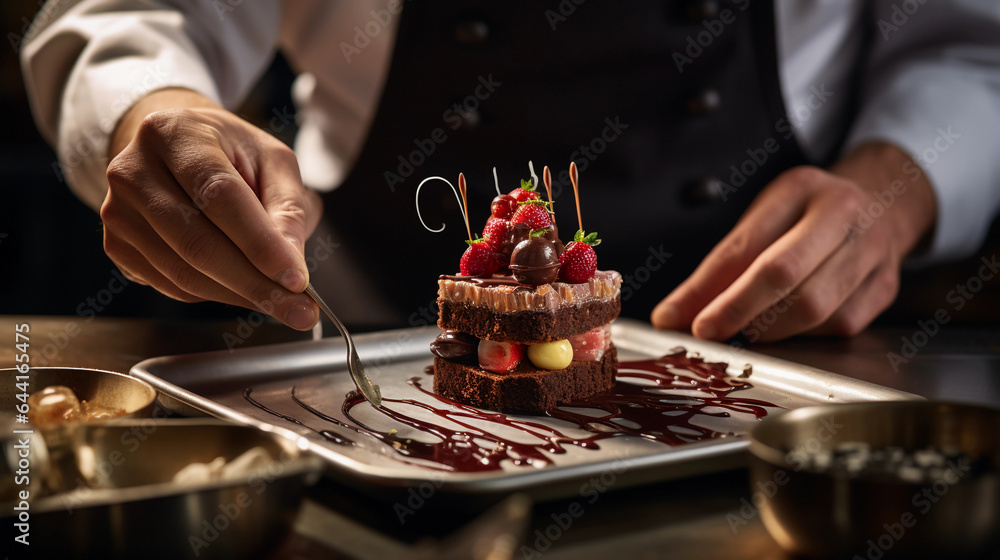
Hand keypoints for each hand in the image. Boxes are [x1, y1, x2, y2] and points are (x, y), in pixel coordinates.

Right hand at [102, 89, 322, 329]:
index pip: (219, 196)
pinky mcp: (117, 246)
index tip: (297, 280)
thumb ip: (288, 209)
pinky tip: (244, 288)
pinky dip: (217, 295)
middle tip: (299, 310)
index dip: (260, 243)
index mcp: (174, 133)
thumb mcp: (273, 162)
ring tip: (281, 301)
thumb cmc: (231, 153)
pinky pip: (173, 286)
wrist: (177, 149)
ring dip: (240, 295)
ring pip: (185, 273)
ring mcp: (117, 212)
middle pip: (197, 243)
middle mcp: (133, 171)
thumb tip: (291, 265)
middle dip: (255, 284)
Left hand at [651, 142, 937, 341]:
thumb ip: (720, 265)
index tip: (681, 319)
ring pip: (813, 309)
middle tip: (707, 332)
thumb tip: (675, 315)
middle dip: (738, 311)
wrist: (882, 203)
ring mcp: (871, 252)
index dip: (712, 289)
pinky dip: (803, 334)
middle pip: (785, 277)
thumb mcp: (761, 218)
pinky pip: (837, 326)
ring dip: (769, 329)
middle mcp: (844, 216)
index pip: (748, 246)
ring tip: (746, 328)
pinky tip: (787, 326)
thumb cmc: (808, 212)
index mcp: (803, 190)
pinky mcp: (884, 287)